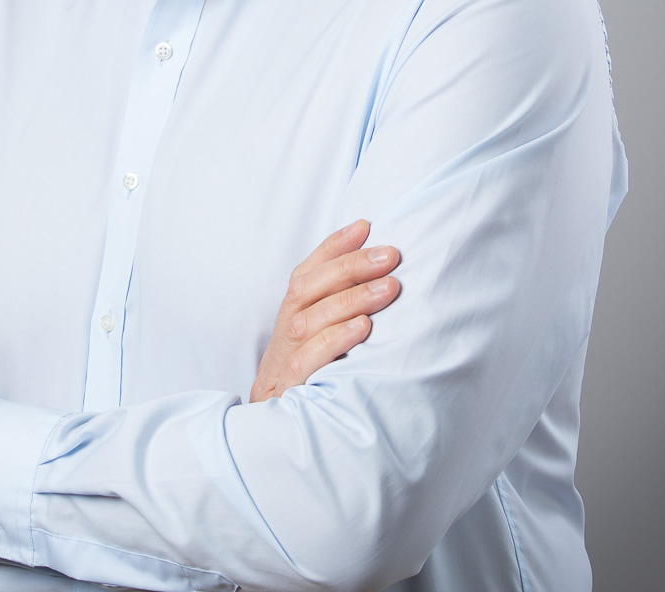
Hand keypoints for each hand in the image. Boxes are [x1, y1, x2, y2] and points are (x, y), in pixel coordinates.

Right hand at [250, 220, 400, 401]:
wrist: (274, 438)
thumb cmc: (309, 381)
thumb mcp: (318, 342)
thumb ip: (336, 310)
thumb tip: (379, 276)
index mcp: (291, 315)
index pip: (308, 271)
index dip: (333, 246)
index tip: (365, 225)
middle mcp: (285, 331)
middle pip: (309, 288)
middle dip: (350, 266)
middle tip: (390, 255)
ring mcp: (285, 360)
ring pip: (311, 319)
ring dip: (351, 298)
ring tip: (389, 286)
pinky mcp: (291, 389)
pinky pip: (310, 359)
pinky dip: (336, 340)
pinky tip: (363, 328)